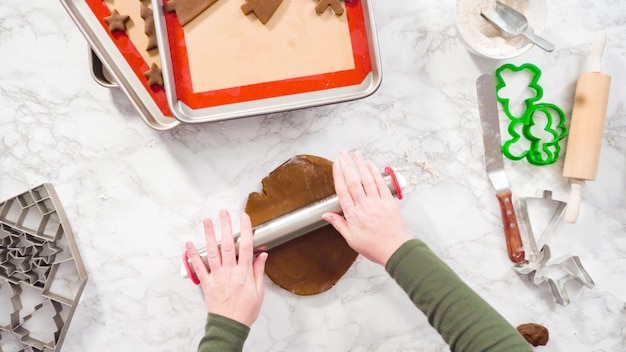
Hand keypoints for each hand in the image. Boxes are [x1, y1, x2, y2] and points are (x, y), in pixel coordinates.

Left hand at [186, 210, 267, 326]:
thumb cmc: (245, 310)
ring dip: (209, 235)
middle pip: (228, 245)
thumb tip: (262, 255)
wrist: (230, 326)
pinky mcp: (207, 283)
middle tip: (224, 213)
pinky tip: (189, 244)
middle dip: (226, 227)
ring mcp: (217, 277)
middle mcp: (230, 272)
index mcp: (244, 273)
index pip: (246, 246)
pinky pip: (198, 267)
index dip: (245, 230)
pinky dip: (193, 255)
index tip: (244, 217)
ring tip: (207, 221)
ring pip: (213, 252)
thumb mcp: (259, 291)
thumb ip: (258, 271)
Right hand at [322, 151, 410, 265]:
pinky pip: (380, 184)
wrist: (396, 250)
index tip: (335, 164)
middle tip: (342, 153)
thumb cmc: (374, 247)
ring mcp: (377, 202)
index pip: (342, 191)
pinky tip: (370, 165)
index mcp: (353, 215)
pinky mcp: (388, 202)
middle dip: (347, 165)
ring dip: (360, 165)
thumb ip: (339, 224)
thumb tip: (325, 215)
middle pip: (353, 181)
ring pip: (367, 180)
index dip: (338, 176)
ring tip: (355, 154)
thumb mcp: (351, 239)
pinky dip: (375, 173)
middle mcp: (364, 206)